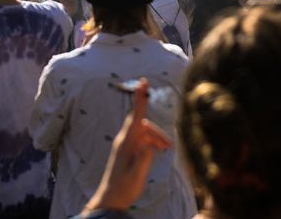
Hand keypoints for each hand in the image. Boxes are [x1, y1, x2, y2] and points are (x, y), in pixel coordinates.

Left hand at [84, 78, 171, 211]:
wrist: (111, 199)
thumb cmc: (123, 188)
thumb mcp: (137, 174)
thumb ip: (144, 158)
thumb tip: (150, 143)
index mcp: (126, 142)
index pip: (135, 115)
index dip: (140, 98)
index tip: (143, 81)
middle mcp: (124, 139)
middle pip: (144, 125)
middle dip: (158, 132)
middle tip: (169, 147)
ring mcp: (125, 144)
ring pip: (145, 132)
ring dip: (156, 138)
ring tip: (166, 149)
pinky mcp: (127, 150)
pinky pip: (142, 139)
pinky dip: (152, 142)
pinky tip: (158, 151)